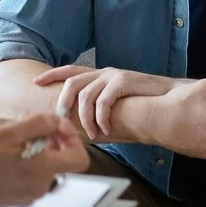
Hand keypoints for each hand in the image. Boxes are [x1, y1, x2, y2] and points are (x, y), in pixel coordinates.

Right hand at [0, 113, 88, 206]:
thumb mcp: (6, 133)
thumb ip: (37, 125)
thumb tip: (56, 121)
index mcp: (43, 170)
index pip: (79, 158)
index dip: (72, 139)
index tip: (55, 127)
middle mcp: (41, 187)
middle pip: (60, 161)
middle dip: (50, 140)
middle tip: (29, 126)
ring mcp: (28, 196)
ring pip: (44, 168)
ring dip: (35, 150)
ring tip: (11, 139)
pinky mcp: (16, 200)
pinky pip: (30, 178)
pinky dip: (24, 163)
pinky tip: (2, 155)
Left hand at [36, 65, 182, 141]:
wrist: (169, 101)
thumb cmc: (141, 109)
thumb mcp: (114, 108)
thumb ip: (97, 112)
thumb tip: (77, 130)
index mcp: (99, 77)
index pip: (70, 72)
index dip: (52, 75)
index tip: (36, 82)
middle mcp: (104, 73)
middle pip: (72, 83)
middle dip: (62, 102)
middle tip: (61, 121)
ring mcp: (113, 76)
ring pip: (86, 95)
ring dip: (85, 118)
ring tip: (93, 134)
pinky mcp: (124, 81)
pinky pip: (103, 101)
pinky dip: (101, 118)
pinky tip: (106, 130)